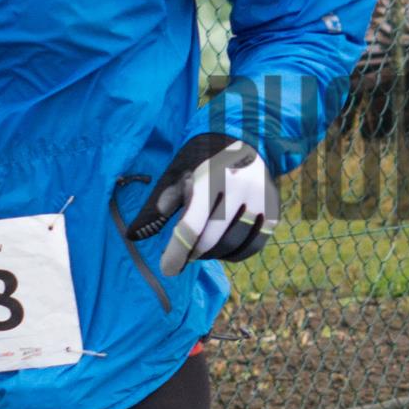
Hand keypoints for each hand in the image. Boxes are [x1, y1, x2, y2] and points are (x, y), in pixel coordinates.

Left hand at [128, 133, 274, 269]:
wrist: (248, 140)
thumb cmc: (205, 160)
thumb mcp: (181, 173)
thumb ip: (162, 204)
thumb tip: (135, 235)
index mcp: (210, 177)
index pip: (191, 226)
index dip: (177, 252)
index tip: (167, 269)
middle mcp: (238, 188)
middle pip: (210, 240)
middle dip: (192, 253)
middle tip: (183, 255)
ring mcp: (259, 201)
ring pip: (231, 246)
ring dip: (211, 255)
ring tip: (201, 249)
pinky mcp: (273, 212)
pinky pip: (251, 247)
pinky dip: (233, 255)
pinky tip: (221, 249)